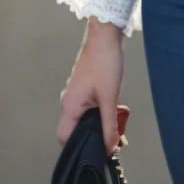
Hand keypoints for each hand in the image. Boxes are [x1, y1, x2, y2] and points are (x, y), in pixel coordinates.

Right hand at [56, 18, 127, 154]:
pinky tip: (117, 108)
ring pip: (86, 118)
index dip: (80, 147)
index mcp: (69, 106)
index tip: (98, 149)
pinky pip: (91, 107)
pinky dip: (103, 111)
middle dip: (96, 135)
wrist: (106, 35)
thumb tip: (110, 147)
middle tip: (114, 137)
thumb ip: (110, 125)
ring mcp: (77, 94)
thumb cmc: (104, 61)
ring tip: (119, 121)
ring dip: (102, 122)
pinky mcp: (86, 87)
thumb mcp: (109, 98)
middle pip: (77, 130)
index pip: (64, 138)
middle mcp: (70, 101)